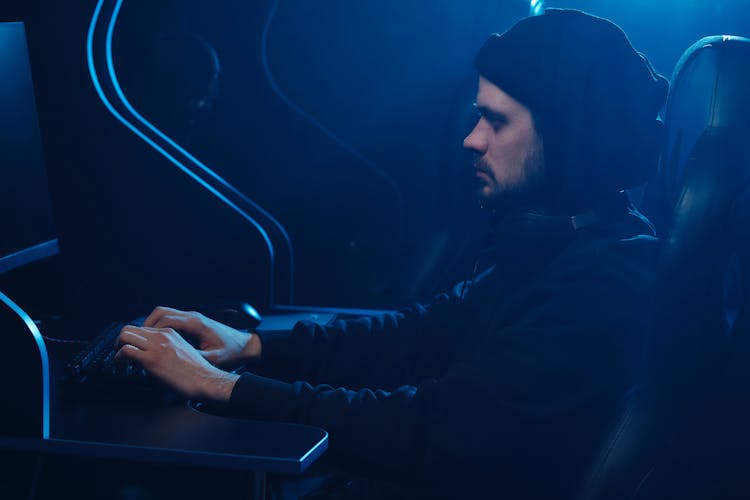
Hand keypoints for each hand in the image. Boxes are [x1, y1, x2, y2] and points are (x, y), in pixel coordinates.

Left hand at [115, 325, 238, 400]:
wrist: (206, 380)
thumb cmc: (198, 372)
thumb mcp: (183, 352)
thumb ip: (168, 349)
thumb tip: (153, 356)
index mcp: (170, 333)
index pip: (142, 328)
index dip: (133, 339)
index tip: (131, 349)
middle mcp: (162, 336)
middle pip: (130, 328)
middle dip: (120, 341)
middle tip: (120, 353)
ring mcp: (156, 346)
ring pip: (125, 335)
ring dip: (117, 347)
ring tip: (120, 360)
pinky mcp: (151, 359)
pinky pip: (126, 351)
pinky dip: (119, 358)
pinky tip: (123, 366)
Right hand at [141, 306, 261, 367]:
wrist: (246, 346)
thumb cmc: (232, 352)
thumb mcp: (212, 359)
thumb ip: (193, 359)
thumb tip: (174, 363)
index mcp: (195, 324)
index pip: (164, 320)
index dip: (148, 330)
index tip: (137, 340)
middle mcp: (193, 317)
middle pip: (161, 313)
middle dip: (145, 325)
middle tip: (133, 339)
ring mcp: (193, 318)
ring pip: (165, 314)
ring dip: (152, 324)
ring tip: (142, 339)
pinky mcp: (195, 323)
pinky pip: (172, 319)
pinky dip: (161, 326)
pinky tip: (156, 339)